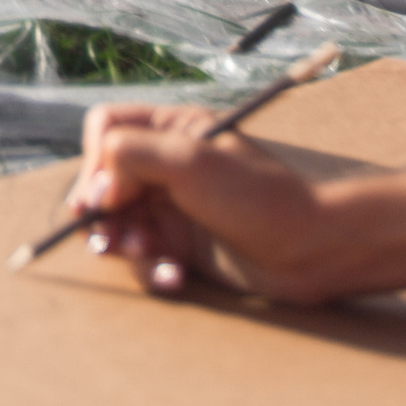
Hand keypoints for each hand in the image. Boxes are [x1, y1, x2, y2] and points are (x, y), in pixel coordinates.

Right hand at [71, 100, 339, 302]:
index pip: (105, 128)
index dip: (95, 159)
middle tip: (111, 237)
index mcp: (169, 129)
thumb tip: (96, 187)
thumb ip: (131, 154)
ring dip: (123, 244)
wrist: (310, 249)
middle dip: (101, 212)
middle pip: (101, 181)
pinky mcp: (181, 246)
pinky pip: (143, 257)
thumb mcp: (190, 160)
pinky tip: (173, 276)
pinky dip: (151, 269)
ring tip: (146, 254)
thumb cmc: (257, 195)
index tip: (107, 191)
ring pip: (117, 224)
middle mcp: (165, 165)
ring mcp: (172, 207)